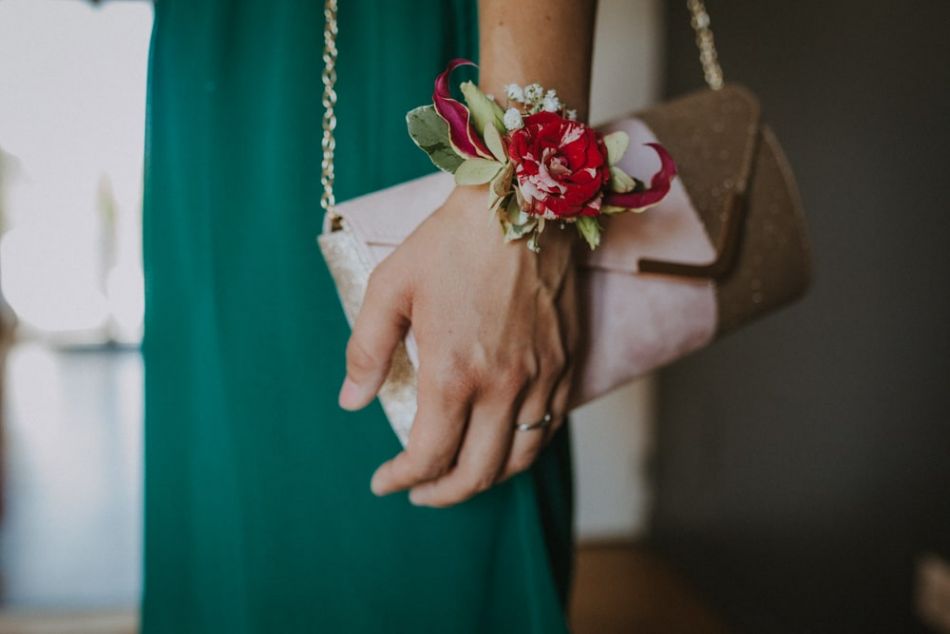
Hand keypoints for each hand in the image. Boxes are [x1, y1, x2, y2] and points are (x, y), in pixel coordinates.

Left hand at [338, 184, 580, 506]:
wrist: (522, 202)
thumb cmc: (450, 241)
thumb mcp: (390, 286)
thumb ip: (366, 349)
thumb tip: (351, 401)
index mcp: (453, 372)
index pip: (429, 455)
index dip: (403, 479)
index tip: (385, 482)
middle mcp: (503, 385)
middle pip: (478, 472)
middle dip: (443, 493)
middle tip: (419, 491)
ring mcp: (541, 376)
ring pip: (521, 458)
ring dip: (486, 479)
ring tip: (459, 476)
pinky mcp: (565, 361)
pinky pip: (549, 425)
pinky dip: (523, 448)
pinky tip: (502, 440)